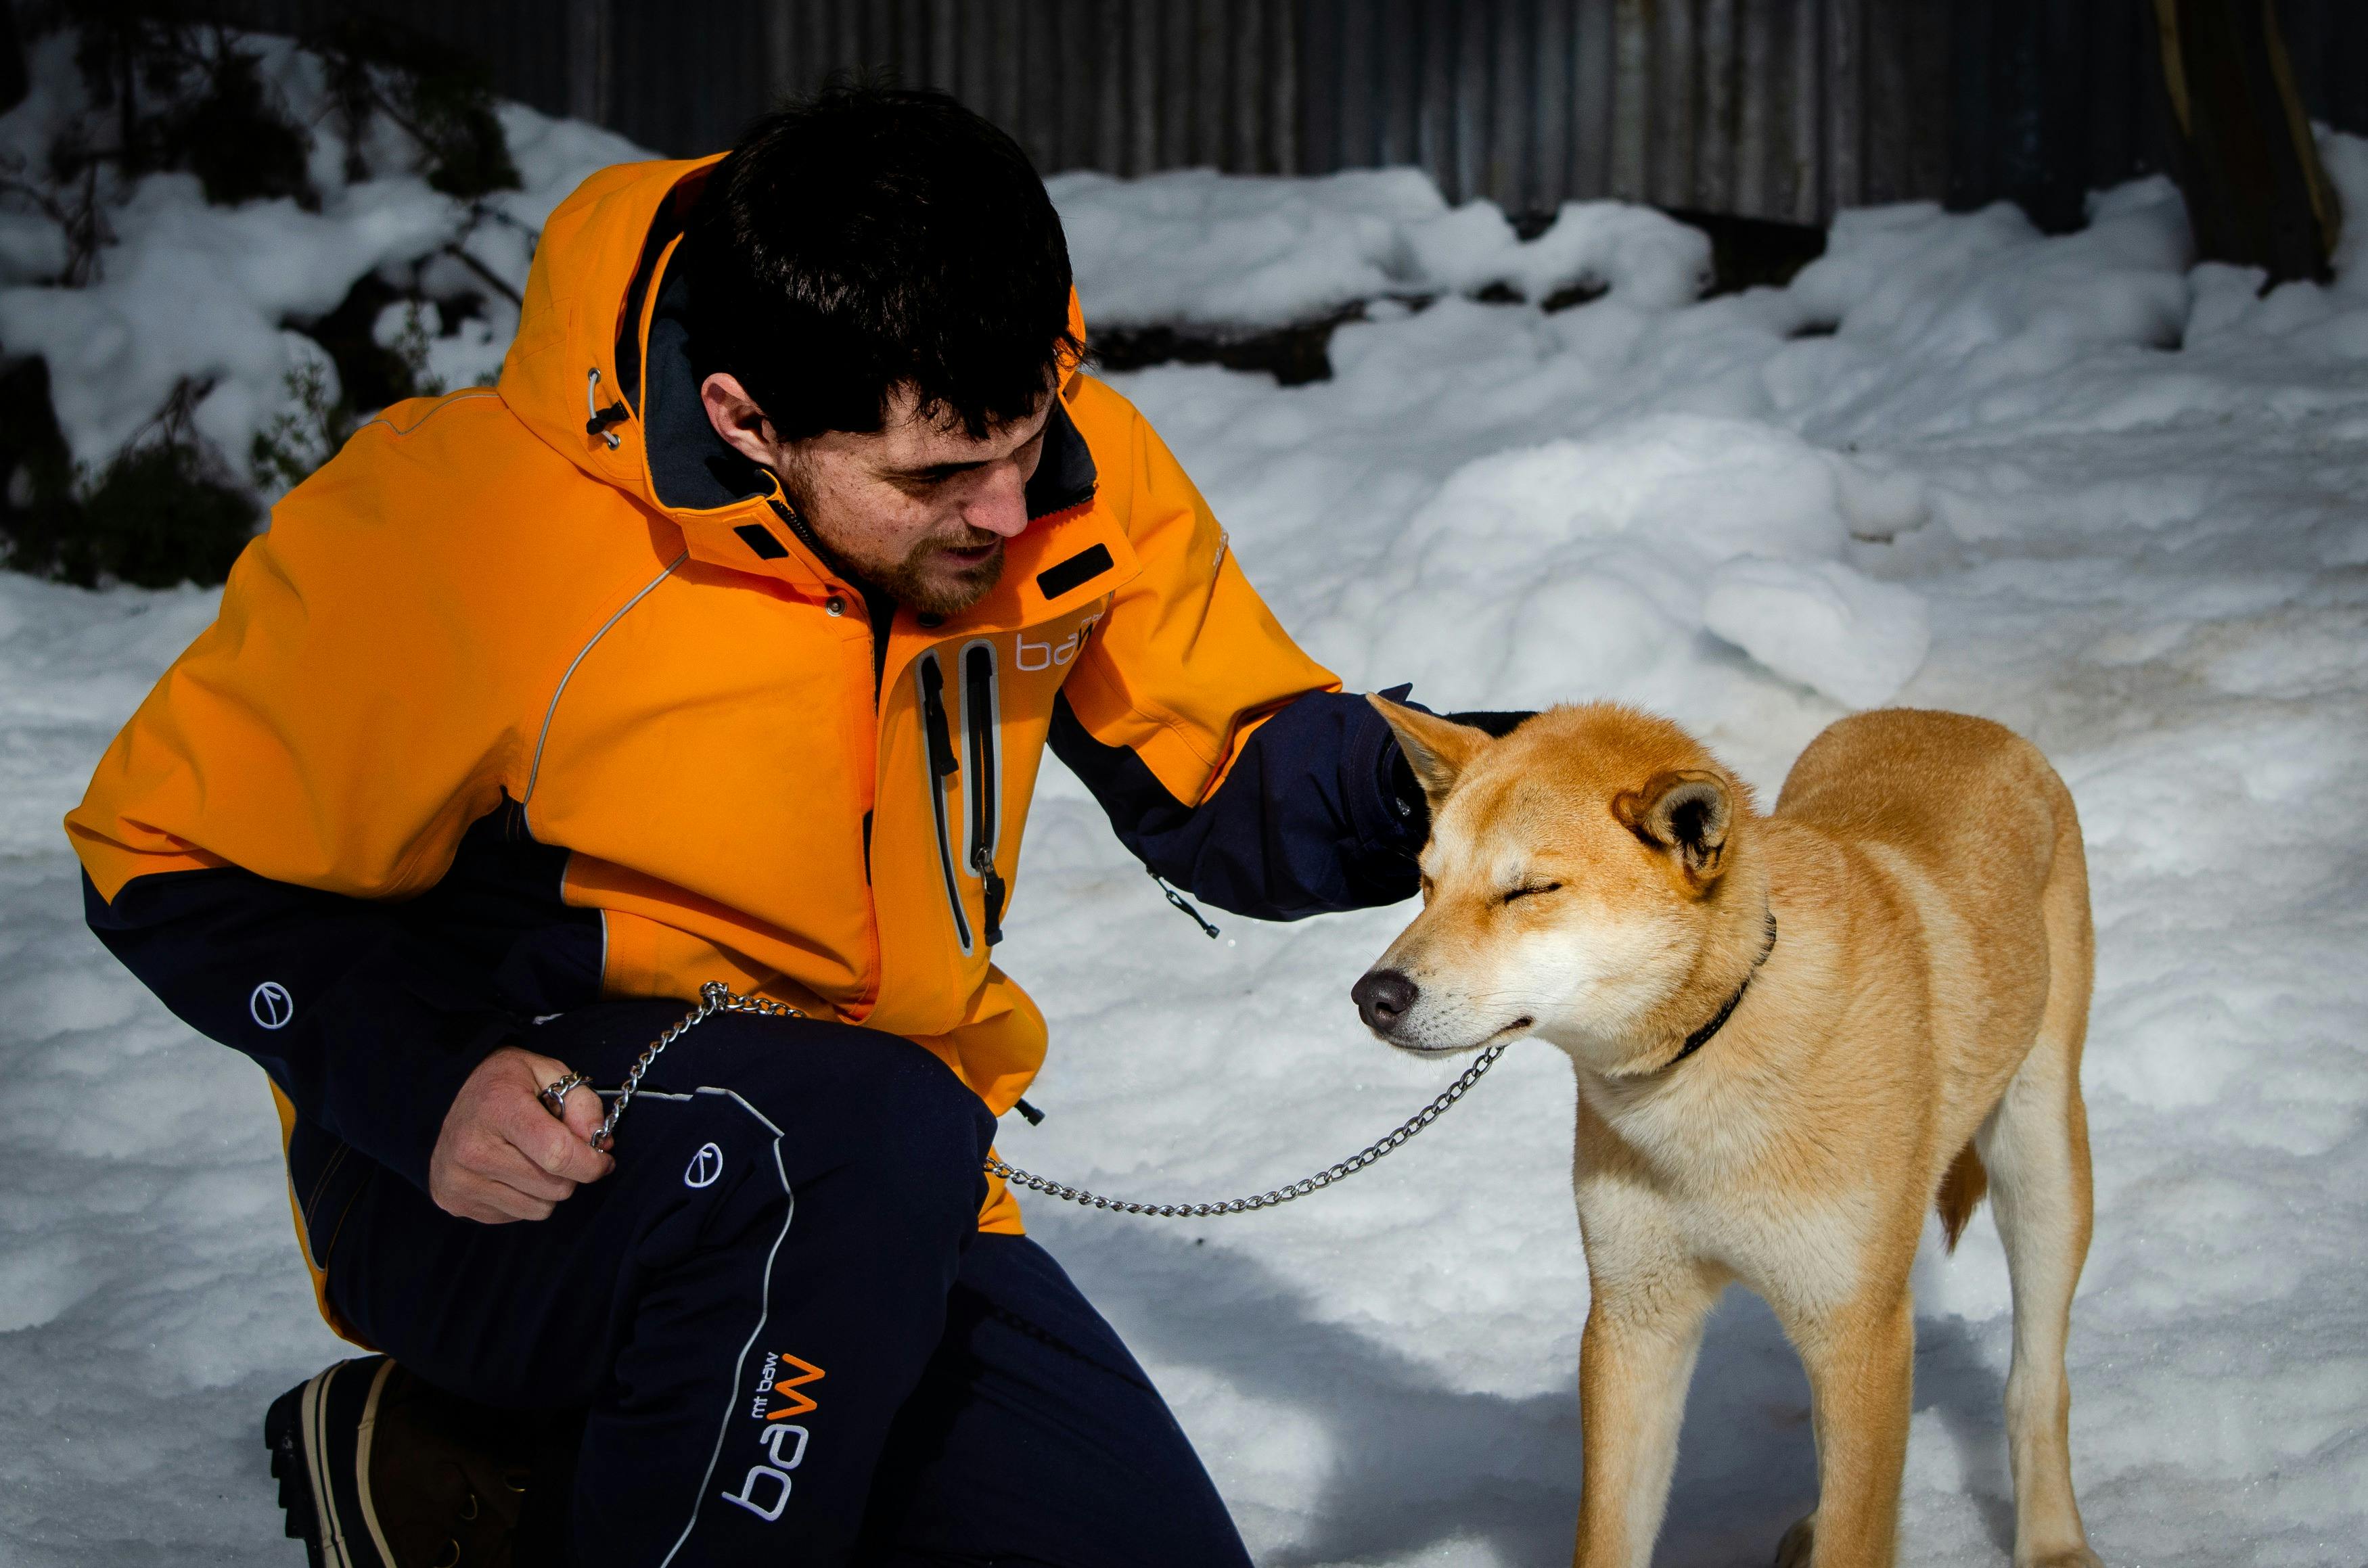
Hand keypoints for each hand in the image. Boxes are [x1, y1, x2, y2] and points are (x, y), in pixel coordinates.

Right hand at [429, 1046, 613, 1222]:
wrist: (446, 1097)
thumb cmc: (507, 1084)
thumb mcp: (549, 1072)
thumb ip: (581, 1103)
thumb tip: (600, 1145)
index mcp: (498, 1108)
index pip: (557, 1154)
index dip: (591, 1163)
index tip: (603, 1158)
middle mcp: (473, 1148)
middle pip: (554, 1187)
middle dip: (571, 1173)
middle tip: (562, 1150)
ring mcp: (459, 1179)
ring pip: (539, 1209)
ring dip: (548, 1189)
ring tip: (531, 1158)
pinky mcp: (454, 1201)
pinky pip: (516, 1216)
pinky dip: (525, 1198)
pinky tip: (510, 1171)